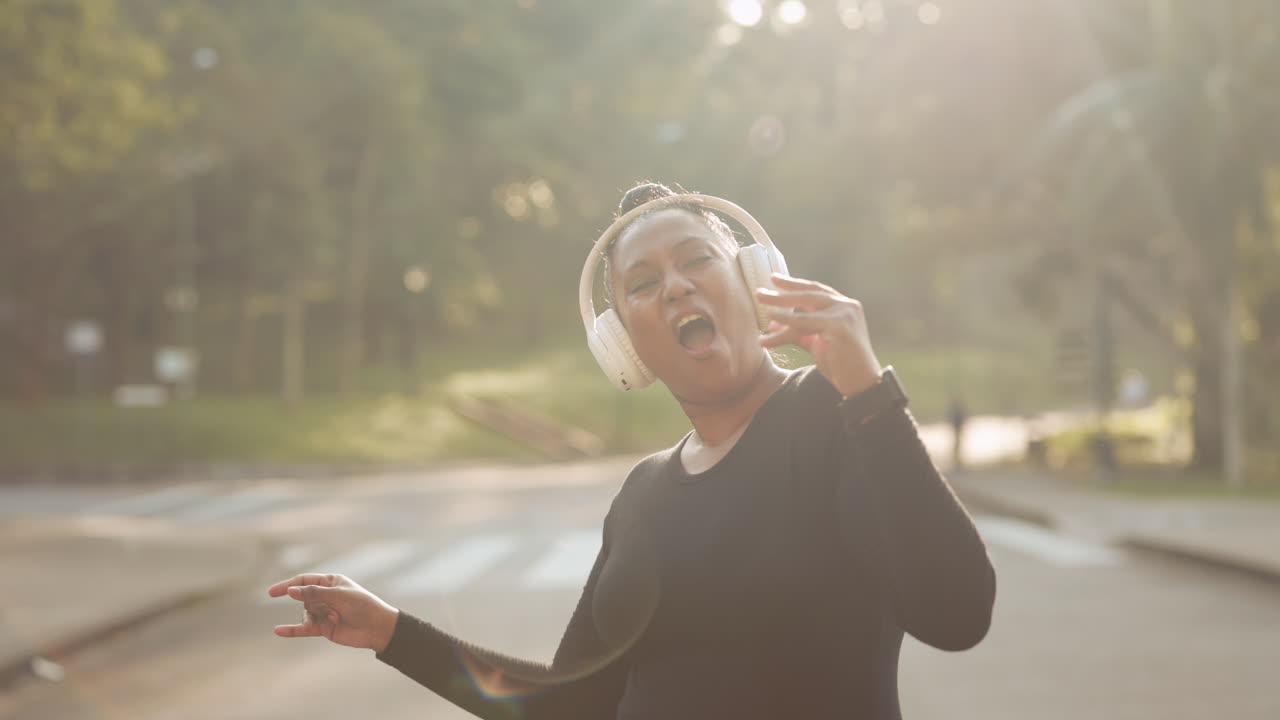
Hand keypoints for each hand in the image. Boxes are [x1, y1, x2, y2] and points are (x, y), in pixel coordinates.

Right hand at [266, 573, 399, 653]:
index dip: (287, 586)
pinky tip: (278, 630)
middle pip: (305, 599)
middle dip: (317, 605)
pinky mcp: (324, 628)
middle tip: (336, 611)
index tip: (271, 593)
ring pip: (306, 613)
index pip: (303, 581)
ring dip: (317, 618)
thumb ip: (314, 593)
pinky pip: (304, 629)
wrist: (377, 628)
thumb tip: (291, 591)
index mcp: (331, 582)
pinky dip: (292, 630)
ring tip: (336, 619)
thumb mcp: (339, 596)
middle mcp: (325, 596)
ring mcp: (324, 612)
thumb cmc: (363, 606)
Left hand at [756, 273, 882, 397]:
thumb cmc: (840, 363)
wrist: (860, 383)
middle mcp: (846, 306)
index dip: (794, 284)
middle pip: (808, 293)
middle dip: (783, 291)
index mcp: (844, 306)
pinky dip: (787, 320)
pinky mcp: (839, 327)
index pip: (815, 290)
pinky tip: (772, 320)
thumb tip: (774, 322)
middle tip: (759, 291)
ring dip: (780, 303)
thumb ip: (798, 330)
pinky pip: (806, 322)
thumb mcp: (816, 342)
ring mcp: (844, 314)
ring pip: (805, 304)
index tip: (774, 279)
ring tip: (760, 302)